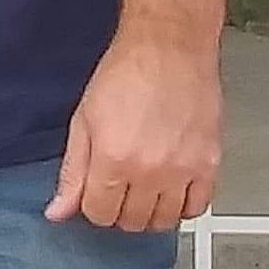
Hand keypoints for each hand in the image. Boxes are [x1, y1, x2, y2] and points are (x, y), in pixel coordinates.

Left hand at [44, 28, 221, 232]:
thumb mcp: (84, 119)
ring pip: (165, 221)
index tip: (95, 191)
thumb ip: (72, 171)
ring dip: (150, 211)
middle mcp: (150, 170)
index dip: (92, 204)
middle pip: (131, 221)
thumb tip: (59, 210)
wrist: (169, 46)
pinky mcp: (209, 163)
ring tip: (143, 187)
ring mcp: (183, 170)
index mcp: (113, 159)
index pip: (99, 214)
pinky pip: (198, 207)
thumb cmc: (128, 72)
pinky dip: (183, 205)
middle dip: (119, 209)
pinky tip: (171, 188)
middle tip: (118, 186)